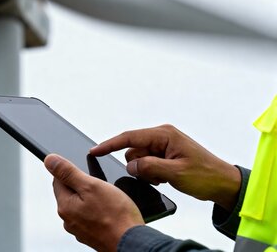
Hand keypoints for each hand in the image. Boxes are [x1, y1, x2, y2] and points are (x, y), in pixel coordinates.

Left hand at [44, 154, 143, 251]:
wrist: (133, 243)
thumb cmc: (116, 217)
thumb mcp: (91, 185)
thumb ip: (68, 172)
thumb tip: (50, 160)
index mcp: (65, 206)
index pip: (58, 180)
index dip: (72, 171)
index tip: (86, 172)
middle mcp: (69, 220)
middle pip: (70, 192)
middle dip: (83, 185)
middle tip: (100, 185)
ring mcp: (80, 229)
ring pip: (82, 204)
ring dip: (92, 198)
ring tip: (108, 199)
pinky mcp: (91, 234)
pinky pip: (91, 216)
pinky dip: (98, 210)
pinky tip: (110, 211)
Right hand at [90, 124, 240, 210]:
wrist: (223, 184)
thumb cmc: (206, 175)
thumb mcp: (175, 173)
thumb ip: (149, 167)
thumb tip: (131, 164)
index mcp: (164, 135)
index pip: (129, 137)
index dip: (109, 145)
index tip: (95, 151)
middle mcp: (162, 136)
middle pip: (134, 150)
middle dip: (138, 166)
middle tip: (156, 178)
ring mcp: (164, 144)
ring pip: (139, 158)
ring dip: (146, 171)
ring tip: (164, 179)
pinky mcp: (165, 154)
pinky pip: (148, 163)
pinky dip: (151, 173)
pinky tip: (165, 178)